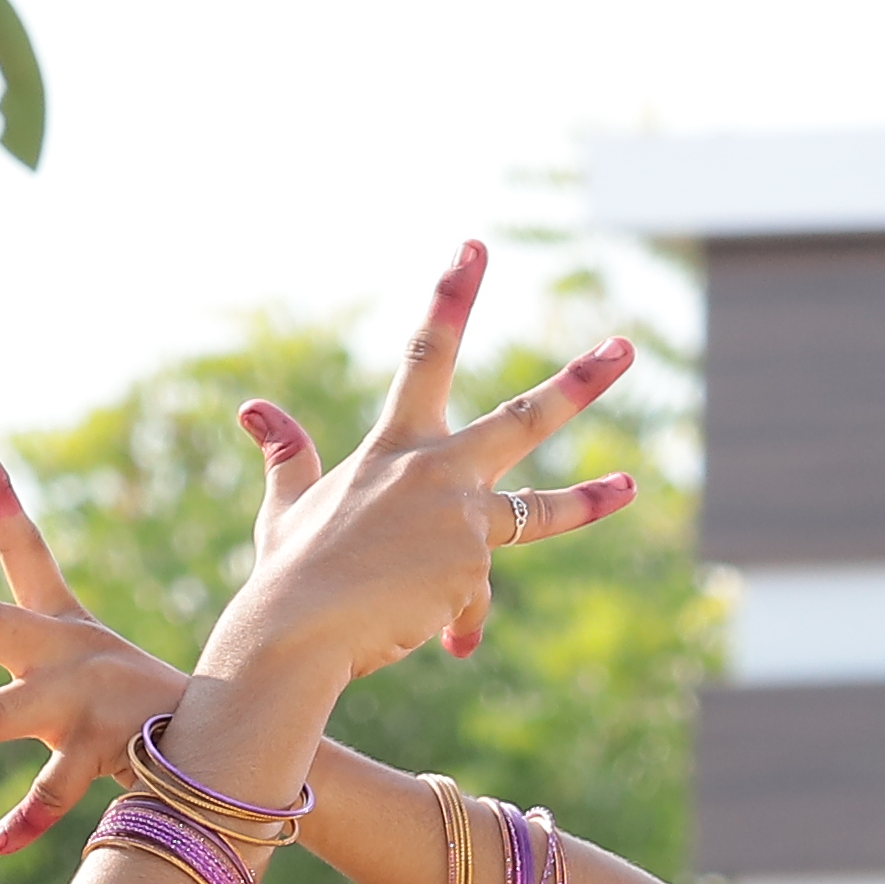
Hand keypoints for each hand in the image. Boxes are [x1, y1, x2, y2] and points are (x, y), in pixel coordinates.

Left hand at [0, 437, 184, 853]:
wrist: (237, 745)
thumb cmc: (165, 706)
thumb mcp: (110, 662)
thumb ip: (64, 649)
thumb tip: (72, 647)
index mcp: (63, 626)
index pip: (25, 545)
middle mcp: (63, 656)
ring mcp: (77, 705)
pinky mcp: (99, 752)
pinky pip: (52, 792)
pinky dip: (28, 820)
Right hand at [212, 242, 646, 698]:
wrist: (296, 630)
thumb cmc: (290, 572)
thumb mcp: (286, 507)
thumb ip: (288, 456)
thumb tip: (254, 408)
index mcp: (393, 446)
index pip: (427, 354)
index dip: (453, 297)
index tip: (476, 248)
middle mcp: (436, 472)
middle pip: (524, 419)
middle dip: (578, 383)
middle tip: (623, 347)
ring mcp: (461, 521)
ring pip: (540, 513)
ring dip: (591, 499)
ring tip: (630, 486)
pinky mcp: (473, 572)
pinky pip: (473, 604)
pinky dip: (451, 624)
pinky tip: (423, 636)